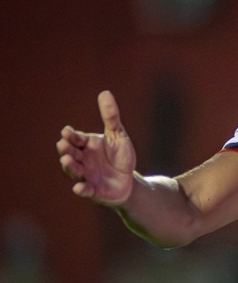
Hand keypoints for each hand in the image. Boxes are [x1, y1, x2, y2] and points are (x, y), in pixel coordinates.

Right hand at [57, 90, 135, 204]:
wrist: (128, 180)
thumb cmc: (120, 156)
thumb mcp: (118, 135)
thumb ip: (111, 117)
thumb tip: (105, 92)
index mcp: (86, 145)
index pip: (76, 138)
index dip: (71, 136)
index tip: (66, 131)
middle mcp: (82, 160)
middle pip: (71, 154)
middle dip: (66, 149)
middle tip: (63, 144)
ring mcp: (85, 175)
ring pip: (74, 171)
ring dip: (69, 166)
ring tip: (67, 159)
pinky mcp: (93, 190)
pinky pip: (85, 190)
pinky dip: (81, 189)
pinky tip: (79, 187)